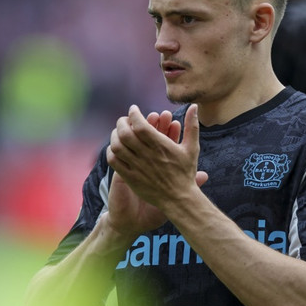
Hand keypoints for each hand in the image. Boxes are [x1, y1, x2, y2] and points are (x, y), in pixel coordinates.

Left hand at [105, 105, 206, 233]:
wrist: (179, 199)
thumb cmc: (186, 173)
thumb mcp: (192, 148)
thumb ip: (191, 126)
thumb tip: (194, 106)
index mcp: (161, 146)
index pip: (140, 125)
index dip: (134, 114)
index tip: (134, 109)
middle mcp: (147, 155)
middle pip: (125, 133)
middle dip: (122, 122)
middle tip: (124, 120)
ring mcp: (137, 167)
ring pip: (117, 146)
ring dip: (115, 135)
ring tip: (118, 132)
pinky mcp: (130, 177)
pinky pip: (114, 161)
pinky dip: (111, 151)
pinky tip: (115, 148)